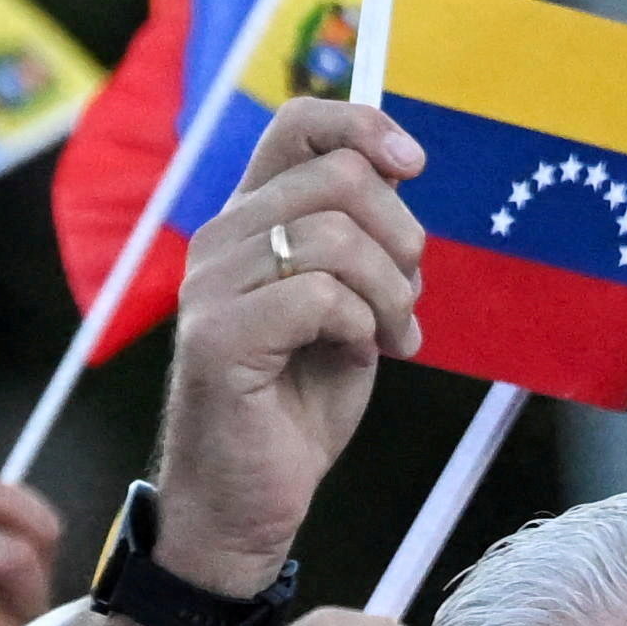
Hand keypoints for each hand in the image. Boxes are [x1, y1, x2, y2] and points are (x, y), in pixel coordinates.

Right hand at [157, 97, 419, 592]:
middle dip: (401, 237)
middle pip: (338, 177)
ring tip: (391, 337)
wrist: (248, 501)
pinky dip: (361, 328)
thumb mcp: (347, 304)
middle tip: (407, 300)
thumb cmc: (297, 404)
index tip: (414, 165)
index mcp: (250, 221)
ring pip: (336, 238)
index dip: (364, 126)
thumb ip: (361, 240)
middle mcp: (220, 240)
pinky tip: (358, 358)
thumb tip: (399, 169)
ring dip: (389, 293)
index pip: (297, 124)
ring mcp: (212, 287)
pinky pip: (321, 297)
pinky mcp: (219, 338)